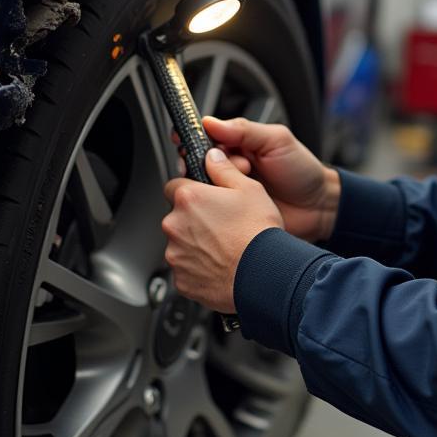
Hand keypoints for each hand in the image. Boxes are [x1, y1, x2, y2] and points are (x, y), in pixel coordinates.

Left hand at [162, 148, 283, 312]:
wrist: (262, 275)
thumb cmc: (257, 233)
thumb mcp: (249, 189)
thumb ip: (224, 169)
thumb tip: (212, 157)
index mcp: (189, 198)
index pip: (174, 185)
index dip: (192, 189)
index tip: (205, 196)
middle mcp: (175, 225)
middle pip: (178, 216)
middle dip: (194, 218)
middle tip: (221, 223)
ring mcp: (176, 254)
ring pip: (181, 243)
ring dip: (195, 243)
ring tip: (224, 246)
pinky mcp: (180, 279)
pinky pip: (185, 268)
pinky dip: (198, 267)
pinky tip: (220, 264)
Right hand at [199, 117, 340, 243]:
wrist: (317, 207)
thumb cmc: (301, 170)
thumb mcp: (276, 141)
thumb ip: (244, 130)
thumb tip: (210, 122)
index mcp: (238, 144)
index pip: (206, 136)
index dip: (194, 138)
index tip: (189, 140)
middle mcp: (229, 166)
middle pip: (199, 161)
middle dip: (211, 163)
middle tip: (240, 166)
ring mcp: (228, 190)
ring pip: (202, 184)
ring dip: (216, 183)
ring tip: (244, 181)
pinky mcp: (229, 213)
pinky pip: (211, 208)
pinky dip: (216, 204)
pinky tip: (231, 202)